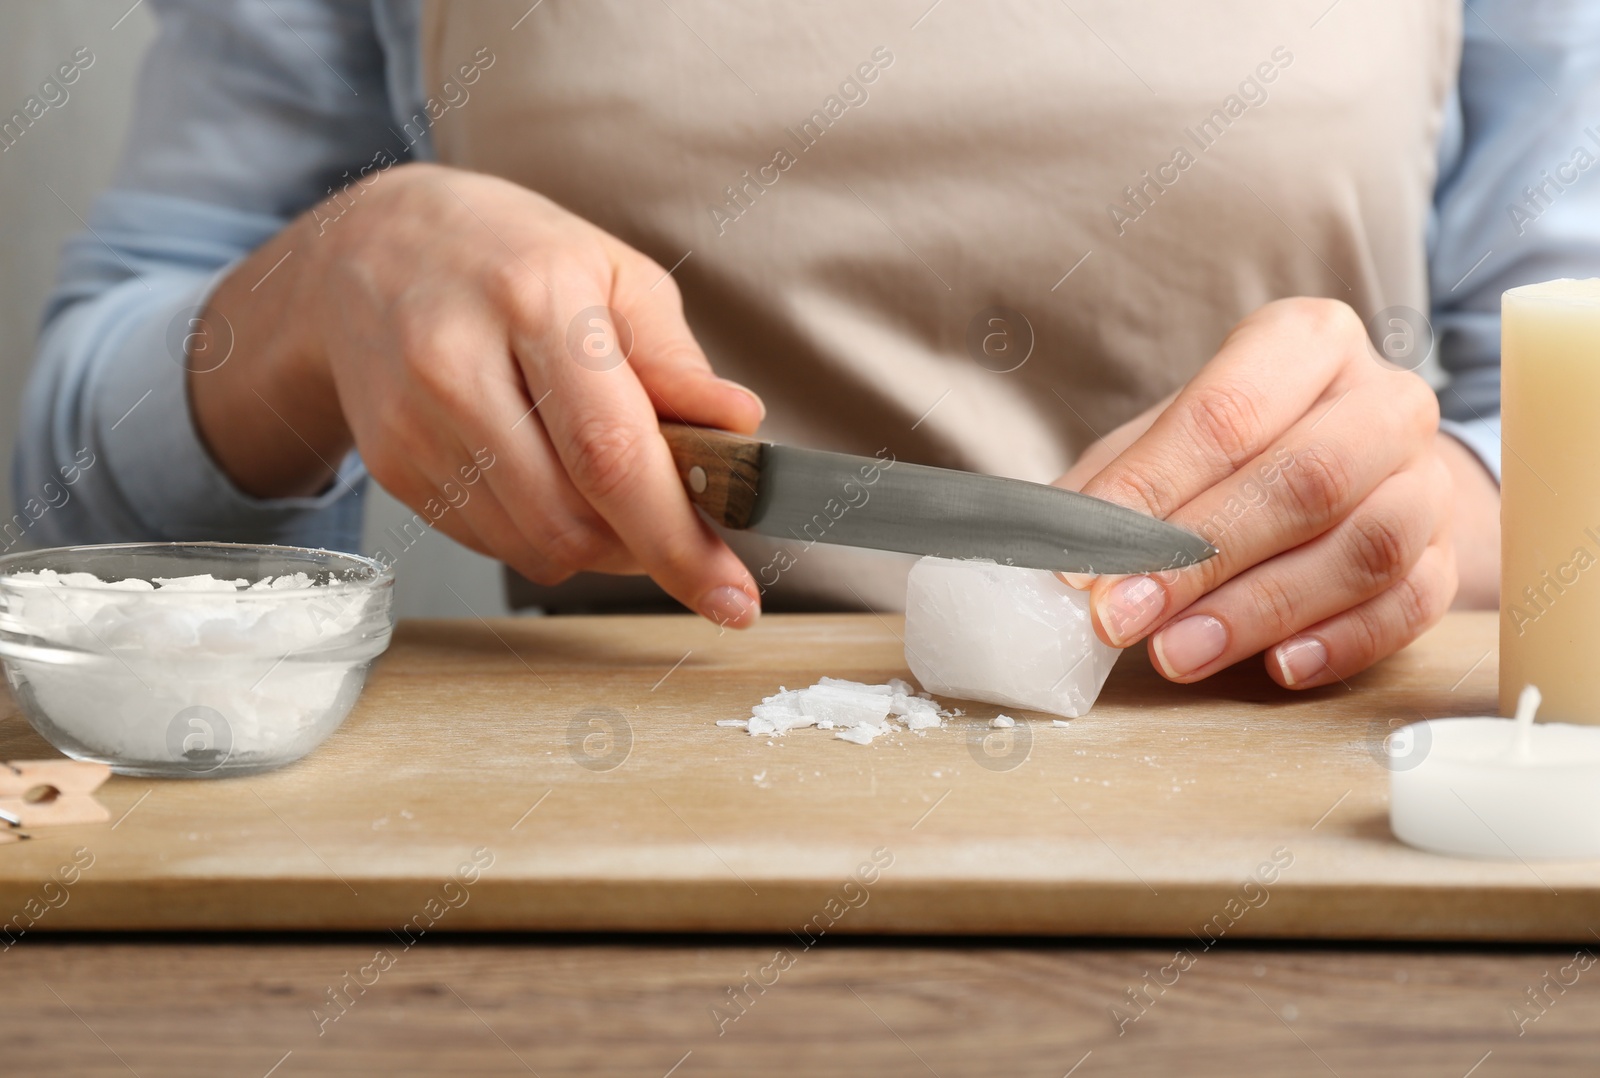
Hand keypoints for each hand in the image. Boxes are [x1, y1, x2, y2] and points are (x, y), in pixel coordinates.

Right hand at [190, 163, 764, 625]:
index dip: (678, 540)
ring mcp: (413, 423)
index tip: (732, 598)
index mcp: (534, 299)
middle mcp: (457, 363)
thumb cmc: (510, 256)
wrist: (366, 250)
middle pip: (571, 520)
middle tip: (679, 519)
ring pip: (534, 547)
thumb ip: (676, 361)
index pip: (612, 453)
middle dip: (646, 546)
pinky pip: (493, 542)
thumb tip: (740, 427)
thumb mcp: (613, 274)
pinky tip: (546, 473)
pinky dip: (541, 532)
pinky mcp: (390, 466)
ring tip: (610, 484)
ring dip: (597, 544)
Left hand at [1056, 297, 1486, 687]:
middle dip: (1201, 558)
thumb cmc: (1230, 456)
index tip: (1082, 563)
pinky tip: (1276, 668)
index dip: (1150, 492)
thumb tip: (1053, 551)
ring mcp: (1428, 478)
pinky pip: (1409, 605)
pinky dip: (1339, 642)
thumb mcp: (1158, 448)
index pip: (1226, 413)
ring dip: (1259, 610)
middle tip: (1120, 619)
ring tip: (1176, 653)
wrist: (1349, 471)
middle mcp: (1384, 399)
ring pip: (1366, 547)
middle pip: (1307, 479)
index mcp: (1306, 342)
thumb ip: (1113, 490)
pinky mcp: (1449, 554)